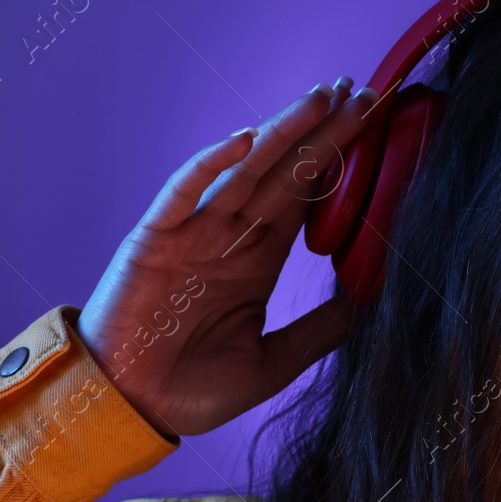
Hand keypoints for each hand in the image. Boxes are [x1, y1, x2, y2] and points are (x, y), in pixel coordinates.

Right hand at [76, 77, 373, 437]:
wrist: (129, 409)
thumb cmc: (193, 389)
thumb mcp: (272, 362)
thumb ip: (318, 332)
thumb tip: (369, 305)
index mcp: (259, 259)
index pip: (307, 196)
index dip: (338, 159)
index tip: (371, 125)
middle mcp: (230, 236)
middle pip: (285, 172)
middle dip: (322, 132)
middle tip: (361, 92)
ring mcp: (193, 233)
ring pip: (244, 169)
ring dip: (282, 132)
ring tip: (321, 98)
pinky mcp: (155, 239)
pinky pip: (184, 192)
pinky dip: (211, 163)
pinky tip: (244, 138)